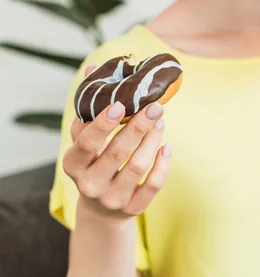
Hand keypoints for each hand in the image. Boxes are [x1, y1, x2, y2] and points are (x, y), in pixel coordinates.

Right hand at [63, 65, 170, 220]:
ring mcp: (112, 199)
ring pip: (138, 165)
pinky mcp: (132, 209)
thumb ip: (89, 107)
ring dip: (153, 139)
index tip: (121, 104)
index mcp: (74, 164)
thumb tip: (95, 67)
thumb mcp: (85, 140)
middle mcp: (90, 185)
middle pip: (118, 152)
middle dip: (138, 126)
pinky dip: (163, 164)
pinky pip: (153, 185)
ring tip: (160, 120)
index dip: (103, 124)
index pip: (87, 143)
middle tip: (155, 106)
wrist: (101, 210)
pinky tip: (167, 146)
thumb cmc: (95, 162)